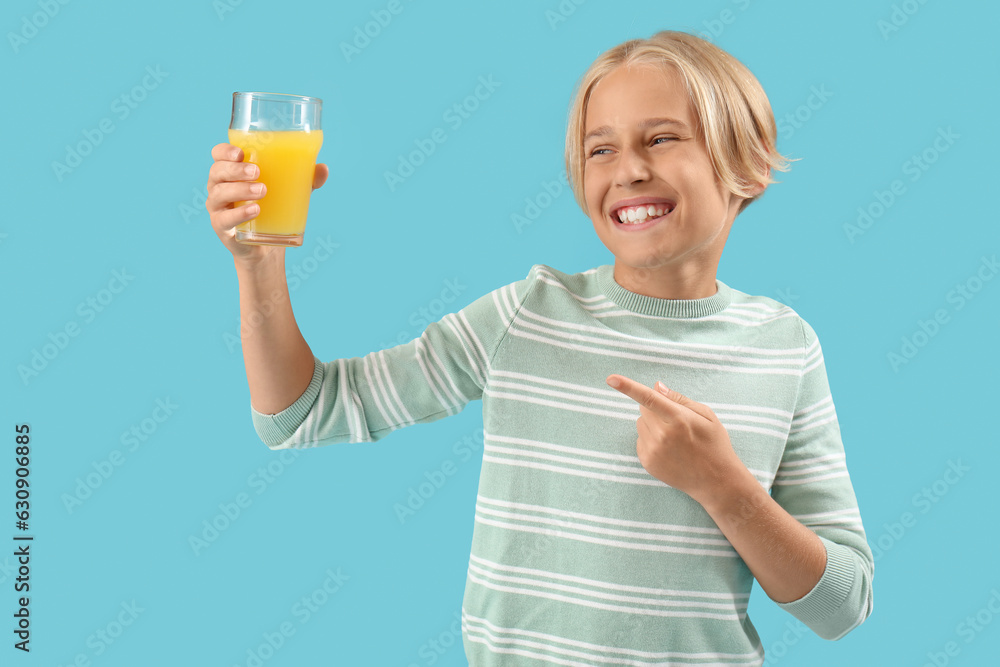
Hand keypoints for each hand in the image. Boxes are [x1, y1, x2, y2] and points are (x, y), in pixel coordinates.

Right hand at [205, 143, 328, 265]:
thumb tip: (323, 168)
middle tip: (257, 172)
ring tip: (262, 191)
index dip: (224, 151)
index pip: (218, 155)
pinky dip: (239, 214)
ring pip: (219, 193)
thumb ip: (305, 179)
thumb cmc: (273, 209)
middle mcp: (219, 187)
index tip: (241, 152)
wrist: (267, 246)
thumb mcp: (290, 191)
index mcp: (231, 172)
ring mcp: (218, 208)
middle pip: (217, 171)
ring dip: (240, 189)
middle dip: (235, 169)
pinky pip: (224, 219)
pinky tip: (254, 210)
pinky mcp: (222, 228)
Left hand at [606, 374, 744, 503]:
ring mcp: (653, 450)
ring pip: (640, 423)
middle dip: (654, 409)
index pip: (649, 398)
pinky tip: (669, 449)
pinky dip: (651, 440)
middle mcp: (663, 435)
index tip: (611, 379)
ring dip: (652, 425)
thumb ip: (680, 399)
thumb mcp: (706, 416)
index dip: (628, 387)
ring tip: (674, 438)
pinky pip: (640, 439)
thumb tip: (657, 387)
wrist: (716, 481)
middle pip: (643, 408)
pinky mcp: (647, 462)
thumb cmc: (714, 444)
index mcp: (679, 419)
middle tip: (674, 420)